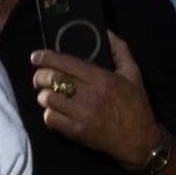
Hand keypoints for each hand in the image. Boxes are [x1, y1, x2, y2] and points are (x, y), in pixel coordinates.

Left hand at [28, 33, 160, 164]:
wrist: (139, 140)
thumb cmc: (136, 106)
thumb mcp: (134, 73)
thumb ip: (120, 50)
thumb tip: (106, 33)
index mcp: (104, 80)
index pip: (68, 63)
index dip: (47, 57)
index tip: (36, 56)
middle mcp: (92, 97)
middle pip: (53, 80)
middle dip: (40, 75)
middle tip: (39, 76)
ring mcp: (83, 116)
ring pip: (48, 99)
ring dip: (43, 94)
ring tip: (47, 93)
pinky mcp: (77, 132)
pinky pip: (51, 119)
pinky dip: (48, 113)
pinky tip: (55, 110)